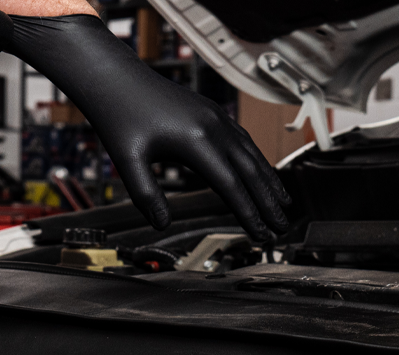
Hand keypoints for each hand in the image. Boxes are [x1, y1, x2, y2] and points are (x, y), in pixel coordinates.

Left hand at [5, 15, 290, 239]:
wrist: (115, 76)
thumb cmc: (118, 115)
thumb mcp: (127, 160)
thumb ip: (146, 195)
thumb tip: (161, 224)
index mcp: (196, 140)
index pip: (231, 185)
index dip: (248, 213)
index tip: (260, 234)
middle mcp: (213, 126)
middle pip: (251, 172)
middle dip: (269, 202)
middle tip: (282, 227)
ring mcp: (216, 117)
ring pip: (252, 154)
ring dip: (269, 181)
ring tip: (283, 204)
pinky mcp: (212, 112)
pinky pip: (243, 140)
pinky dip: (257, 160)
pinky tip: (262, 173)